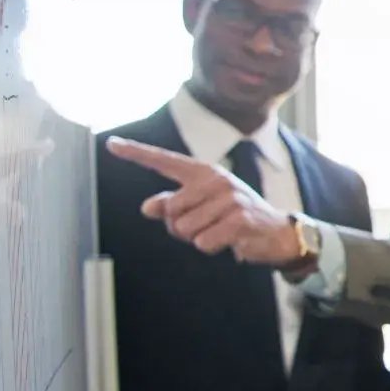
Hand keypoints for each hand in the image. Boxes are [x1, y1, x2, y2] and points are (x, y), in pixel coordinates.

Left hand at [106, 137, 299, 264]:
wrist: (278, 232)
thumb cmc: (235, 217)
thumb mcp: (203, 207)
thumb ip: (174, 204)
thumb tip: (148, 207)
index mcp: (204, 173)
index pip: (164, 161)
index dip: (136, 153)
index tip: (111, 143)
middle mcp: (215, 180)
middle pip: (170, 211)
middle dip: (181, 227)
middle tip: (207, 225)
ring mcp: (229, 198)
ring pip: (185, 230)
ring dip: (198, 239)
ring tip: (220, 231)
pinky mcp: (239, 219)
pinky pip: (203, 242)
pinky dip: (212, 247)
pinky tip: (230, 240)